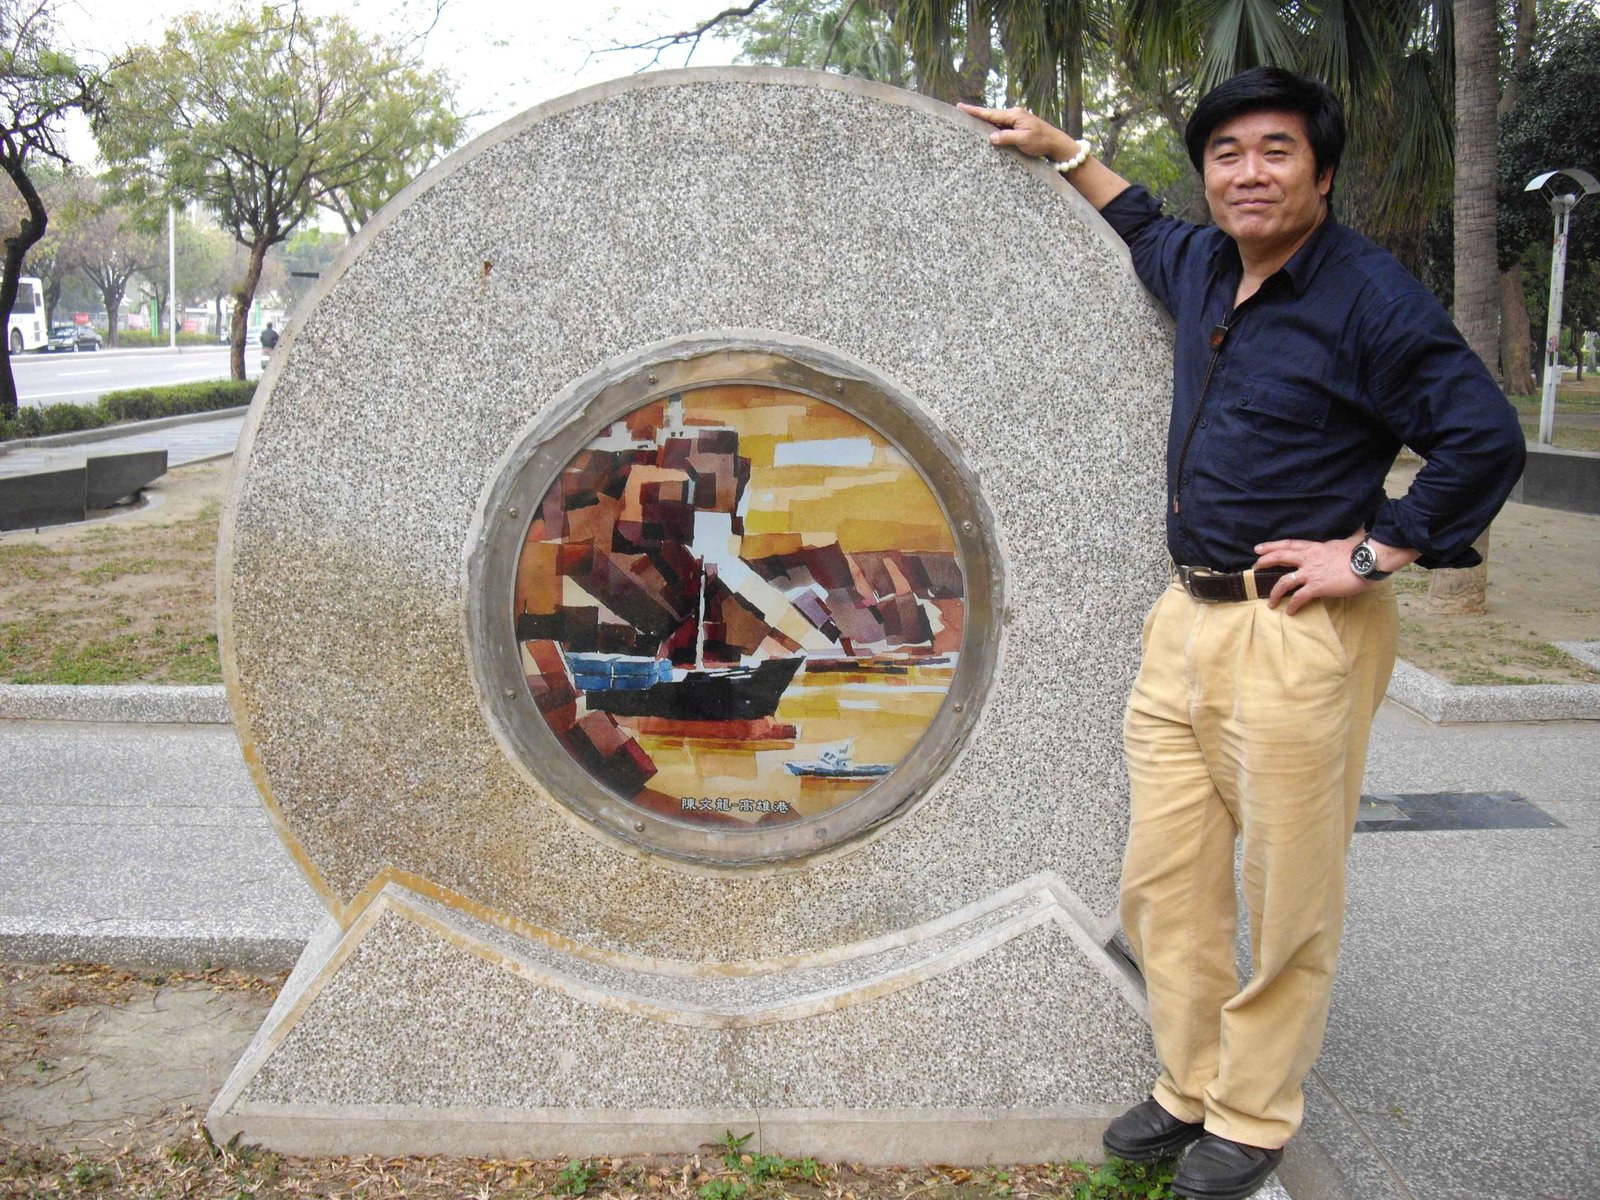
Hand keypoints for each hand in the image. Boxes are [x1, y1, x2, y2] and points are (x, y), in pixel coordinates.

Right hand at [956, 102, 1074, 161]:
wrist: (1056, 144)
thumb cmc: (1042, 141)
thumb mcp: (1023, 140)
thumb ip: (1006, 137)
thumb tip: (991, 137)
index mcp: (1015, 115)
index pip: (990, 113)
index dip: (975, 111)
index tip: (961, 106)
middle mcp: (1014, 115)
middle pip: (991, 115)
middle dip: (976, 114)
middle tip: (960, 112)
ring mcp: (1017, 121)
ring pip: (996, 121)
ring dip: (984, 122)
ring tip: (969, 122)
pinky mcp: (1019, 128)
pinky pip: (1002, 127)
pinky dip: (993, 129)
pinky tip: (986, 132)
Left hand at [1251, 535, 1368, 614]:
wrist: (1368, 561)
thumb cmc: (1362, 551)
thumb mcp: (1351, 540)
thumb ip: (1350, 536)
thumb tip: (1361, 528)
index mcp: (1315, 547)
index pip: (1289, 544)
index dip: (1271, 546)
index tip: (1258, 549)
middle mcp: (1309, 558)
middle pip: (1280, 557)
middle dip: (1264, 562)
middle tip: (1254, 568)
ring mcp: (1311, 572)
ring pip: (1284, 582)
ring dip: (1274, 593)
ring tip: (1270, 603)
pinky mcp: (1317, 586)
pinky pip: (1299, 597)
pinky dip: (1293, 605)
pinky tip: (1290, 611)